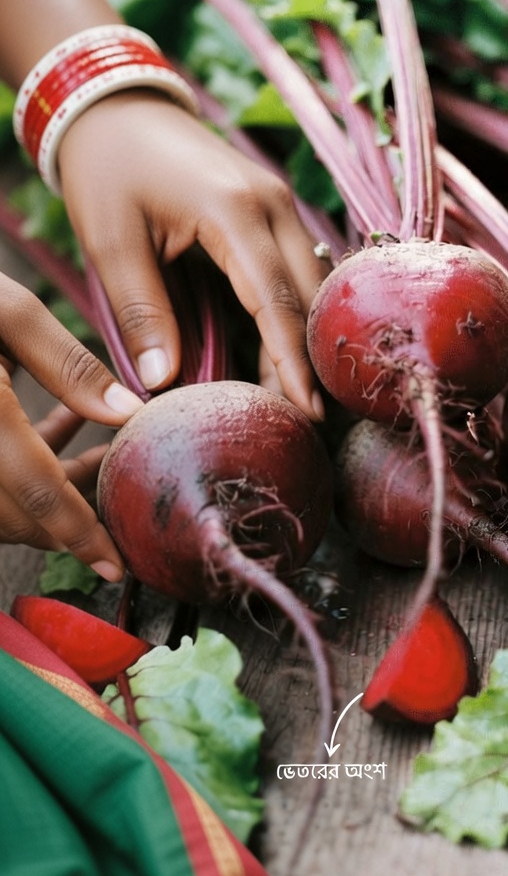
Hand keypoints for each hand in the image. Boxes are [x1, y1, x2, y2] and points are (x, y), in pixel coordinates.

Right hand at [1, 272, 142, 576]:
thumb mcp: (6, 311)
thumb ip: (67, 363)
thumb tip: (127, 412)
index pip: (38, 493)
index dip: (80, 534)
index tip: (114, 565)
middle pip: (16, 514)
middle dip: (71, 513)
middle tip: (120, 478)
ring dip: (49, 492)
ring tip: (99, 447)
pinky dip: (22, 471)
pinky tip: (60, 422)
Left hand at [58, 91, 327, 416]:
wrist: (117, 106)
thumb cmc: (108, 168)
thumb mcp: (111, 241)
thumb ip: (141, 311)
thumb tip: (164, 382)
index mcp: (234, 211)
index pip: (275, 301)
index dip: (292, 362)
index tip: (309, 412)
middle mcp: (273, 204)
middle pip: (308, 297)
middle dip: (308, 359)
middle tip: (304, 420)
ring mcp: (279, 203)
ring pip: (310, 284)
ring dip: (302, 338)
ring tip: (291, 395)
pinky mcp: (273, 208)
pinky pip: (295, 269)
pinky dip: (291, 311)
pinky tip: (276, 350)